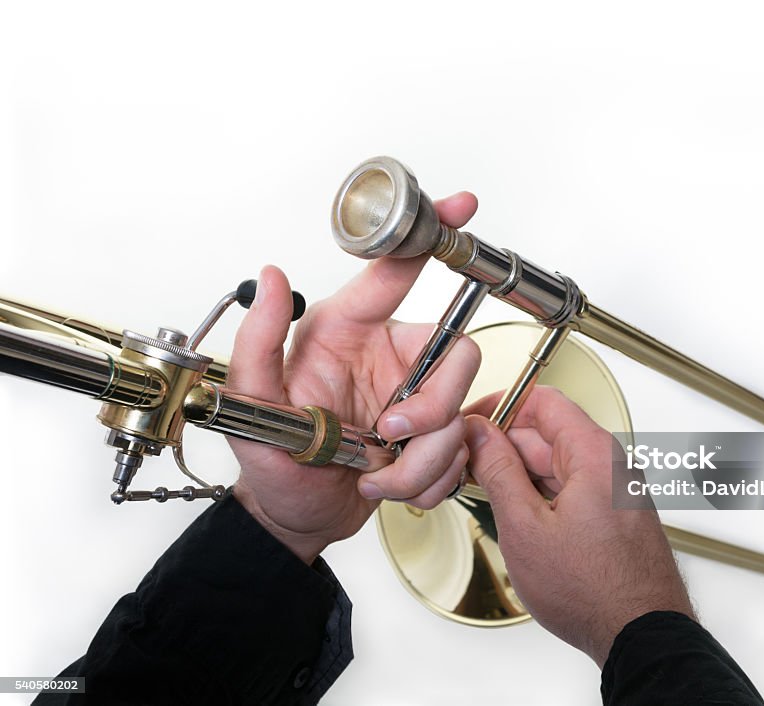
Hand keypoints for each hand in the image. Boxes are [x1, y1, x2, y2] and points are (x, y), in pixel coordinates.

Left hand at [227, 193, 481, 563]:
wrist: (297, 517)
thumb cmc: (274, 464)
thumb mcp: (253, 406)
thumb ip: (259, 341)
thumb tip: (270, 277)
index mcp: (348, 333)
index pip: (395, 271)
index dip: (430, 234)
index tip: (459, 206)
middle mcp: (389, 357)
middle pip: (454, 356)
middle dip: (431, 410)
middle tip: (388, 435)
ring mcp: (415, 397)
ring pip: (459, 415)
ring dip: (421, 461)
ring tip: (375, 472)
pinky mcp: (433, 437)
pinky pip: (461, 451)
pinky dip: (428, 480)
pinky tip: (389, 481)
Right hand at [464, 387, 692, 665]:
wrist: (640, 635)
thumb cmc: (595, 590)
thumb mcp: (525, 527)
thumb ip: (499, 471)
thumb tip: (480, 436)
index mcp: (593, 454)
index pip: (542, 400)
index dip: (500, 406)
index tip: (471, 422)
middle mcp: (611, 465)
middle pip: (548, 433)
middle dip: (504, 446)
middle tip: (467, 466)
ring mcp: (617, 491)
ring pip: (558, 464)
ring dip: (520, 474)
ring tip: (488, 497)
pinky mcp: (616, 515)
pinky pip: (572, 488)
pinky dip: (541, 495)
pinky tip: (519, 518)